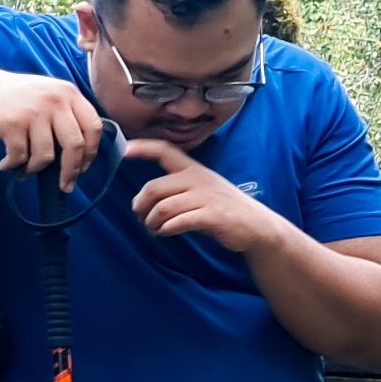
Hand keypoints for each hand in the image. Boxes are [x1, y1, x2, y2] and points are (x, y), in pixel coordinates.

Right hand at [0, 66, 108, 184]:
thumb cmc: (15, 96)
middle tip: (65, 185)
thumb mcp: (48, 94)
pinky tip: (6, 163)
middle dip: (71, 171)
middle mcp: (55, 100)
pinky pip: (20, 156)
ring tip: (25, 169)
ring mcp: (34, 112)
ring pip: (46, 155)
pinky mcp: (12, 124)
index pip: (93, 127)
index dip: (91, 152)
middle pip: (75, 145)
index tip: (82, 168)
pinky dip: (13, 165)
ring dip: (35, 169)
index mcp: (68, 93)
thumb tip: (78, 156)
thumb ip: (66, 115)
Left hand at [128, 135, 283, 254]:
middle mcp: (197, 179)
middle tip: (142, 218)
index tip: (124, 149)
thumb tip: (144, 199)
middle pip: (154, 188)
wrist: (256, 225)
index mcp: (193, 169)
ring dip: (152, 221)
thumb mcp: (202, 188)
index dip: (143, 148)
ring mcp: (205, 197)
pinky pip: (178, 221)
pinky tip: (166, 233)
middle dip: (141, 205)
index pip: (164, 150)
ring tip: (154, 229)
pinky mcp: (211, 216)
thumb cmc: (223, 208)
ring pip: (162, 207)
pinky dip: (166, 229)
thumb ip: (177, 188)